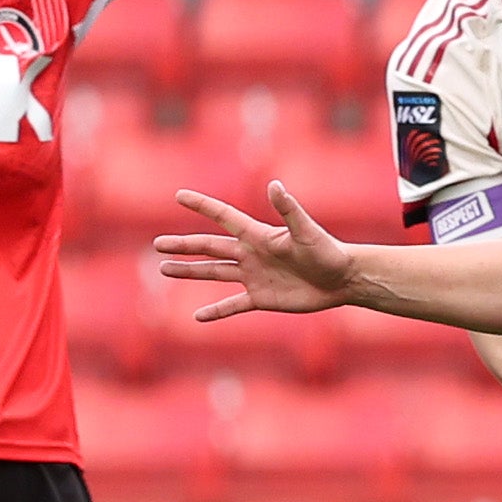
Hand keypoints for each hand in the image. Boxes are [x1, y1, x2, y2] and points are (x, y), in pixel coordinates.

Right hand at [154, 183, 361, 319]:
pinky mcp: (261, 298)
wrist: (343, 279)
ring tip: (164, 269)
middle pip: (210, 247)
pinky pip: (233, 305)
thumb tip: (274, 186)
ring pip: (214, 272)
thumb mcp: (306, 231)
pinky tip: (197, 316)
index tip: (179, 195)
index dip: (203, 206)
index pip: (224, 217)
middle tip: (157, 244)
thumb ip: (289, 210)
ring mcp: (254, 276)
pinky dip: (216, 311)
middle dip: (184, 245)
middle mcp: (251, 254)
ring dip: (190, 272)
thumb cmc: (328, 251)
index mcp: (258, 235)